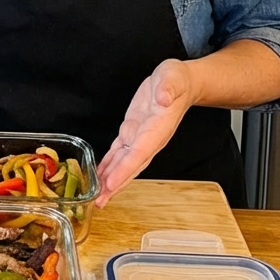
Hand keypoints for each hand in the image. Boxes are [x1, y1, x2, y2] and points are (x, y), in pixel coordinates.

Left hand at [95, 58, 197, 206]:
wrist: (182, 83)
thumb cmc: (178, 80)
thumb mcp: (173, 77)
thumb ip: (168, 88)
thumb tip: (164, 98)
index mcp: (157, 128)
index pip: (139, 153)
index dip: (124, 169)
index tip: (111, 184)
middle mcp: (148, 138)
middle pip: (130, 166)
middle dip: (115, 185)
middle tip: (99, 203)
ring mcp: (140, 137)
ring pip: (123, 163)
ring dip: (110, 180)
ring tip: (97, 197)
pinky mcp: (132, 131)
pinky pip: (119, 152)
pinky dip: (109, 164)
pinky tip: (100, 174)